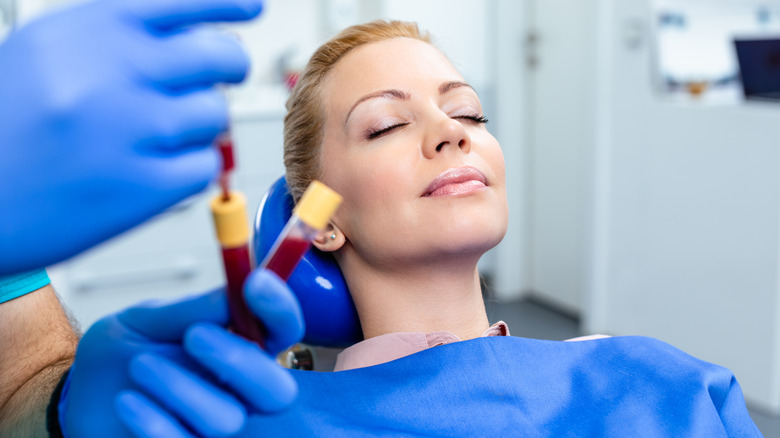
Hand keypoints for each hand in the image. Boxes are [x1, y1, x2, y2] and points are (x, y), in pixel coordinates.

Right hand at [0, 0, 262, 274]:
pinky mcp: (142, 188)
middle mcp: (114, 71)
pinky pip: (204, 166)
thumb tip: (191, 34)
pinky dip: (187, 169)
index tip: (252, 9)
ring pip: (215, 115)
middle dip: (228, 68)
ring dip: (198, 126)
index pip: (184, 2)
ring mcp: (131, 130)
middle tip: (221, 80)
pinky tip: (151, 170)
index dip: (228, 5)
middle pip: (220, 57)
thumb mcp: (47, 53)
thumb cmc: (6, 127)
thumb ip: (115, 38)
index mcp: (90, 30)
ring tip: (156, 136)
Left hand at [58, 270, 303, 436]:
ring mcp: (218, 425)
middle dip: (239, 360)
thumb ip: (190, 309)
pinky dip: (154, 422)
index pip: (283, 329)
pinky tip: (129, 401)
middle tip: (194, 335)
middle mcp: (239, 389)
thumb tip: (233, 290)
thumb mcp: (146, 319)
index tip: (254, 283)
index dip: (280, 308)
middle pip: (277, 389)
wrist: (82, 400)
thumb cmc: (121, 356)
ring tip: (140, 366)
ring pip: (229, 419)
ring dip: (180, 388)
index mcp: (241, 345)